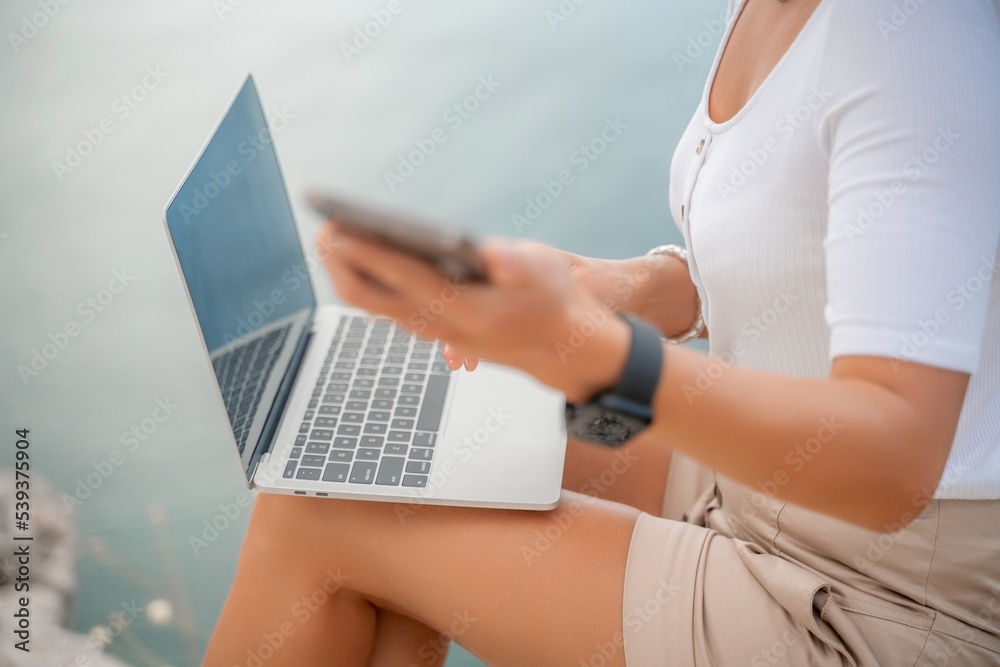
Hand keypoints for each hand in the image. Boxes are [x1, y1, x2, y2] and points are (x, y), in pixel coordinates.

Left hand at [318, 224, 629, 401]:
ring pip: (372, 306)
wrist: (560, 344)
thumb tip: (493, 254)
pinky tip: (355, 253)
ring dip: (346, 271)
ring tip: (331, 233)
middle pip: (370, 300)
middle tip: (324, 226)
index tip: (338, 228)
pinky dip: (362, 279)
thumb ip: (518, 262)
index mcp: (466, 311)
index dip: (367, 253)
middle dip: (341, 263)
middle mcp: (440, 326)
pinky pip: (382, 306)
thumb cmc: (552, 299)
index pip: (404, 279)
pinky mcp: (430, 328)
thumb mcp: (547, 271)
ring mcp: (431, 331)